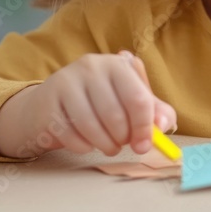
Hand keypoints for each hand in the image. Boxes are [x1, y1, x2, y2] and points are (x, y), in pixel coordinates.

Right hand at [0, 51, 176, 157]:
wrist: (49, 104)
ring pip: (91, 125)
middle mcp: (90, 67)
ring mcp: (65, 83)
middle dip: (123, 138)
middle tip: (122, 145)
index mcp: (116, 64)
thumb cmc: (98, 103)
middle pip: (114, 114)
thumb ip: (154, 111)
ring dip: (104, 145)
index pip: (137, 98)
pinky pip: (69, 134)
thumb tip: (163, 125)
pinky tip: (86, 144)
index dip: (144, 127)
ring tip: (109, 147)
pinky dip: (82, 146)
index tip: (144, 145)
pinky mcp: (47, 103)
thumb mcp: (129, 100)